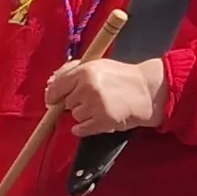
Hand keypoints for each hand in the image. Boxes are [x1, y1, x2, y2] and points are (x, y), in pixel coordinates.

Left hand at [44, 56, 169, 134]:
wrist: (147, 91)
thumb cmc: (122, 77)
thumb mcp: (97, 65)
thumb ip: (71, 71)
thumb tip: (50, 83)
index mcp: (85, 71)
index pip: (57, 86)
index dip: (53, 94)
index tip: (53, 99)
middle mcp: (88, 88)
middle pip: (66, 103)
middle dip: (75, 102)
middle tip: (92, 99)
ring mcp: (95, 106)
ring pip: (75, 116)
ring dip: (84, 115)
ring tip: (100, 107)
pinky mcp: (102, 122)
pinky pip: (81, 130)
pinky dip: (84, 128)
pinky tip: (96, 120)